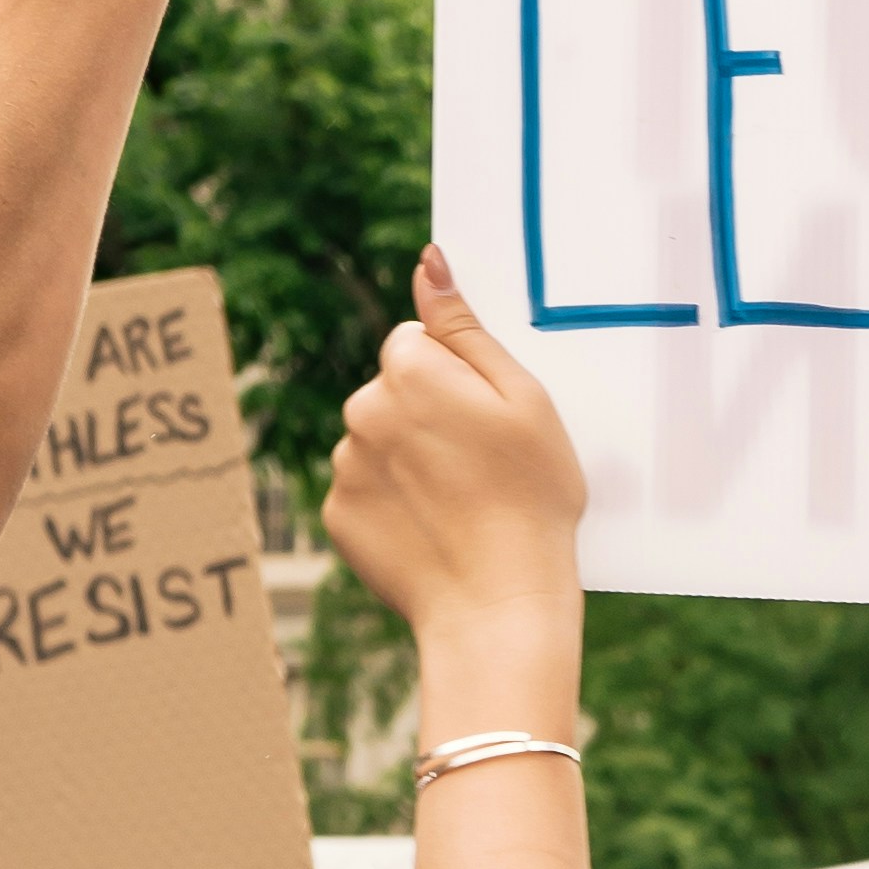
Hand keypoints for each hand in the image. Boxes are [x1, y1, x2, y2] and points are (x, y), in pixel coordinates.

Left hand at [329, 249, 588, 642]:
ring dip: (409, 461)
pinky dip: (393, 505)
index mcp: (409, 372)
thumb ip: (467, 328)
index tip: (486, 418)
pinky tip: (434, 530)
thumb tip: (428, 264)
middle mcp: (362, 411)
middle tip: (480, 466)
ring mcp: (344, 466)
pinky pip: (364, 492)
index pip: (414, 342)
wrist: (498, 604)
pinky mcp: (338, 516)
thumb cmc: (530, 501)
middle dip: (427, 416)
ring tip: (460, 504)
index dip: (455, 377)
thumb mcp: (524, 401)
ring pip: (376, 442)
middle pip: (392, 392)